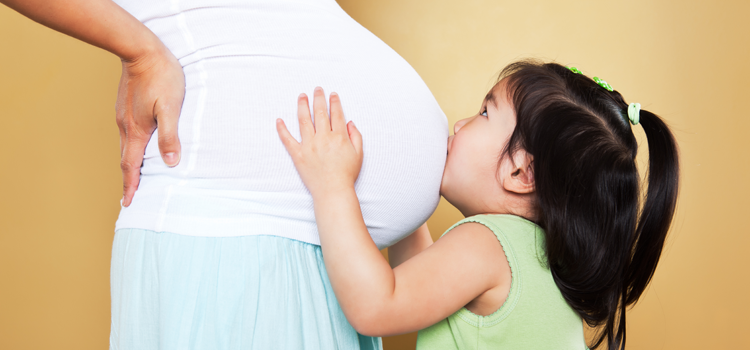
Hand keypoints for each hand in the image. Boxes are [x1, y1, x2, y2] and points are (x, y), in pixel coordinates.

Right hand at [116, 46, 184, 206]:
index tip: (128, 204)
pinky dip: (132, 147)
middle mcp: (126, 125)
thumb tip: (171, 162)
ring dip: (130, 163)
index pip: (131, 166)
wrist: (140, 49)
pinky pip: (128, 133)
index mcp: (136, 130)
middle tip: (130, 197)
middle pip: (126, 159)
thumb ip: (170, 135)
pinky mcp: (126, 106)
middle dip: (129, 179)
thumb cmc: (161, 77)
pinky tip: (139, 145)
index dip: (131, 186)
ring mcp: (123, 115)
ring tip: (135, 176)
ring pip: (126, 145)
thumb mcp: (171, 107)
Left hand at [276, 87, 362, 198]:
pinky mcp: (298, 155)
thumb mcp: (359, 154)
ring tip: (302, 96)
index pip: (336, 114)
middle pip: (320, 113)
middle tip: (317, 89)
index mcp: (339, 137)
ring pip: (304, 120)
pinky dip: (282, 129)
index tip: (332, 94)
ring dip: (302, 106)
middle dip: (318, 98)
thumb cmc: (346, 174)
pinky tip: (279, 120)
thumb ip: (356, 136)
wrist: (333, 191)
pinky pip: (287, 139)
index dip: (334, 102)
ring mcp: (309, 145)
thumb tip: (350, 122)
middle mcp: (323, 138)